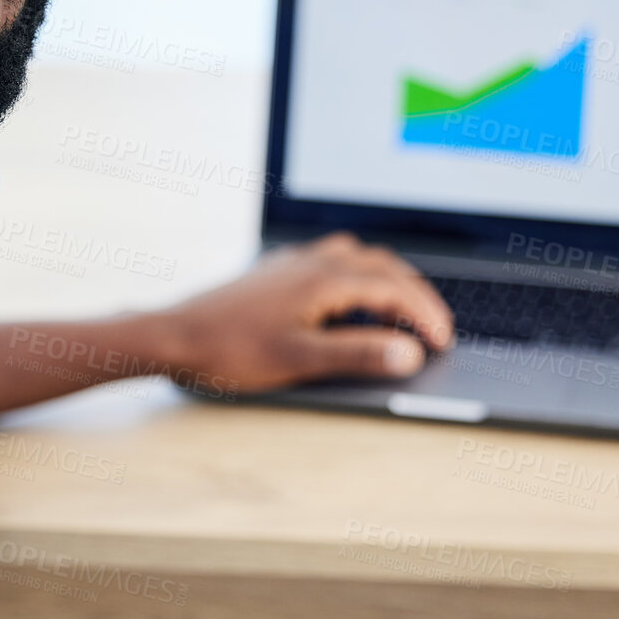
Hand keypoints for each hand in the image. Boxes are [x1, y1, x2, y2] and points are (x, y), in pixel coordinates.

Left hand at [159, 232, 454, 395]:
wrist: (175, 335)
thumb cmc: (231, 350)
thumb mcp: (300, 360)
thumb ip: (358, 355)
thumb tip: (409, 353)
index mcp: (324, 279)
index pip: (393, 289)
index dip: (425, 315)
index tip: (443, 343)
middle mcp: (312, 262)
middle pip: (382, 266)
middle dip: (415, 295)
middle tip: (434, 329)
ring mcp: (293, 263)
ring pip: (357, 258)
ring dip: (387, 282)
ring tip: (399, 316)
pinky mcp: (277, 271)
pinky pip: (331, 262)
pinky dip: (357, 279)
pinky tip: (348, 306)